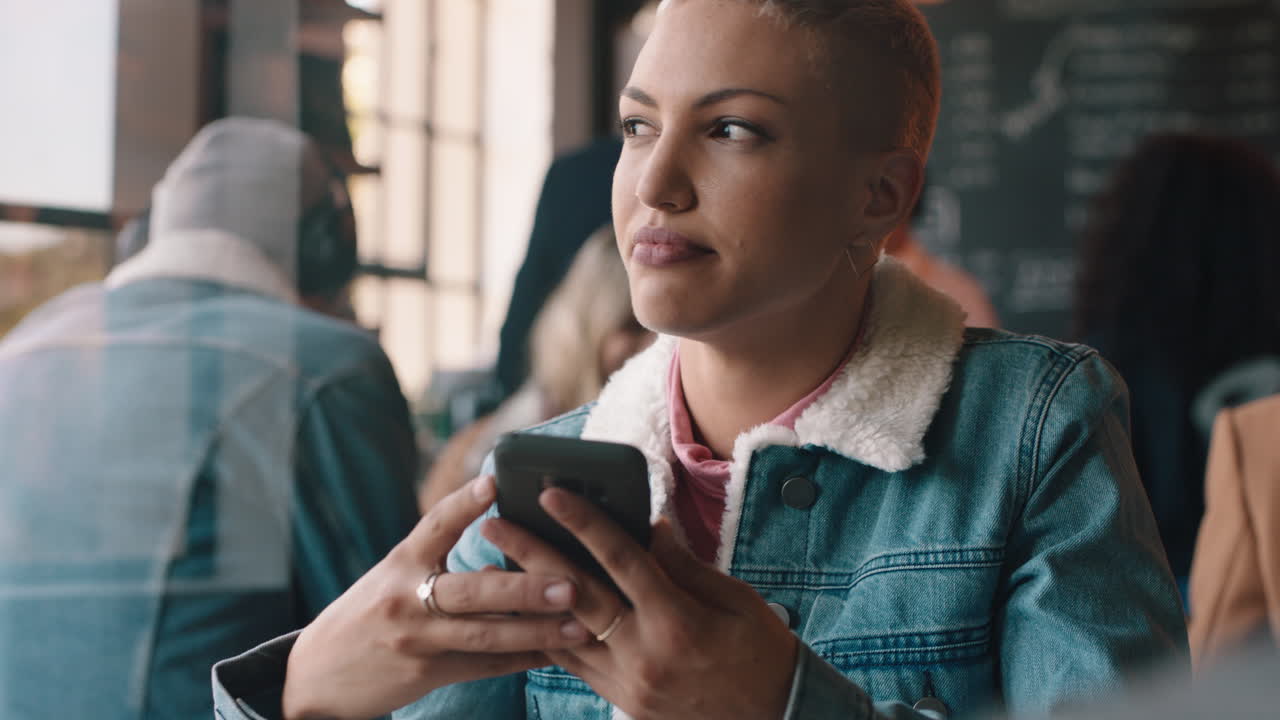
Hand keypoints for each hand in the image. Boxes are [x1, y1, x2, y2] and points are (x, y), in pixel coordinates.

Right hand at [282, 476, 593, 719]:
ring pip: (487, 635)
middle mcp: (407, 599)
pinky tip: (558, 652)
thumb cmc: (367, 614)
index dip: (465, 503)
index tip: (495, 483)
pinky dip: (523, 658)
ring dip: (538, 630)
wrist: (317, 676)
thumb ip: (441, 562)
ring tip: (580, 624)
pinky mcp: (428, 674)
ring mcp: (417, 640)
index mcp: (400, 563)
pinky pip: (485, 666)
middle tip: (569, 583)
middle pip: (472, 591)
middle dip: (524, 588)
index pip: (434, 525)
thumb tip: (506, 552)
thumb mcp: (393, 577)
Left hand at [482, 488, 797, 719]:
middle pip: (576, 594)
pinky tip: (524, 611)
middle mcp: (645, 655)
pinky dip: (547, 634)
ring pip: (563, 634)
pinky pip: (573, 664)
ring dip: (527, 597)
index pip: (621, 560)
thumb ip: (684, 565)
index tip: (552, 494)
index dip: (584, 522)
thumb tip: (648, 527)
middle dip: (532, 555)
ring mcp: (629, 684)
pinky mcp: (622, 702)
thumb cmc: (761, 651)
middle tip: (495, 525)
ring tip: (494, 566)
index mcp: (678, 622)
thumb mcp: (735, 599)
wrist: (774, 719)